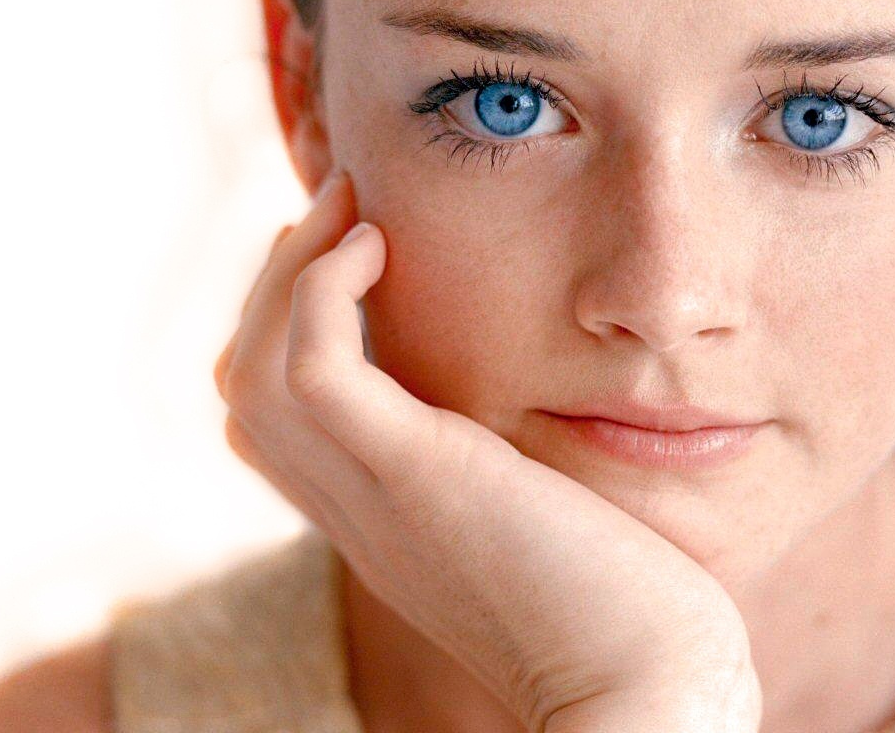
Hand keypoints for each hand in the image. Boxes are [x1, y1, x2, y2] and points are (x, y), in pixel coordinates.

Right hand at [213, 168, 762, 732]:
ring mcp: (377, 498)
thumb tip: (545, 417)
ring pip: (251, 371)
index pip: (272, 423)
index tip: (352, 258)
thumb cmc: (633, 616)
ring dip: (292, 269)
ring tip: (354, 210)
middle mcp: (357, 514)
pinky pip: (314, 367)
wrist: (651, 692)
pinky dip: (325, 289)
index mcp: (382, 525)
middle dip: (277, 284)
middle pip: (242, 386)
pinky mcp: (419, 476)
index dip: (286, 331)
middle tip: (341, 210)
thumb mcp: (551, 524)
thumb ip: (516, 472)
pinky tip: (380, 247)